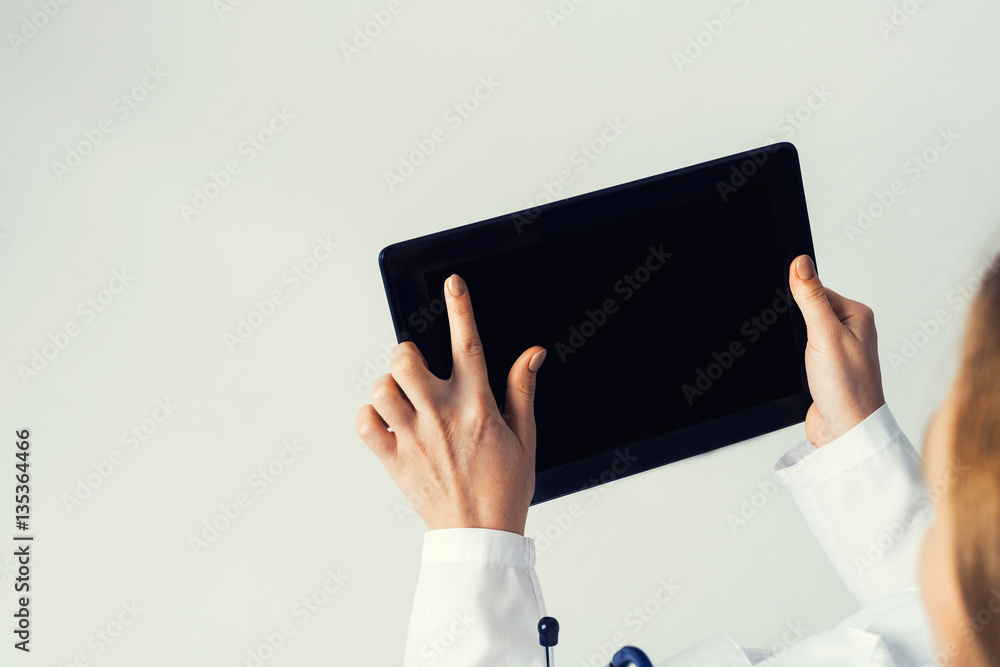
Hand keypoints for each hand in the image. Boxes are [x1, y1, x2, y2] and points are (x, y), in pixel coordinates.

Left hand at [356, 274, 546, 534]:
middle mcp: (441, 415)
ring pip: (381, 387)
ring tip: (402, 396)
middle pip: (405, 358)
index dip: (460, 307)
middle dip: (407, 352)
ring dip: (388, 384)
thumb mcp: (524, 436)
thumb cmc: (504, 488)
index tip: (453, 284)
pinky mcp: (393, 459)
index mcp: (477, 406)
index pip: (467, 343)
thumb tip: (532, 354)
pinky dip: (371, 417)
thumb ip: (522, 389)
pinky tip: (388, 421)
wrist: (480, 535)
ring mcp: (413, 437)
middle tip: (416, 366)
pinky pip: (366, 424)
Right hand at [789, 255, 885, 446]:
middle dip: (795, 324)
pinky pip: (803, 350)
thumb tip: (800, 262)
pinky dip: (795, 356)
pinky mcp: (826, 367)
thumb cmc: (848, 388)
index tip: (791, 317)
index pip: (817, 289)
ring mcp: (839, 349)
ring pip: (803, 331)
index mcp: (857, 314)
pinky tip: (799, 368)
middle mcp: (851, 329)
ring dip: (794, 343)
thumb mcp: (824, 335)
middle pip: (808, 310)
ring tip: (804, 359)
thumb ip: (811, 298)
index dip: (798, 299)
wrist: (846, 432)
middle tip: (799, 343)